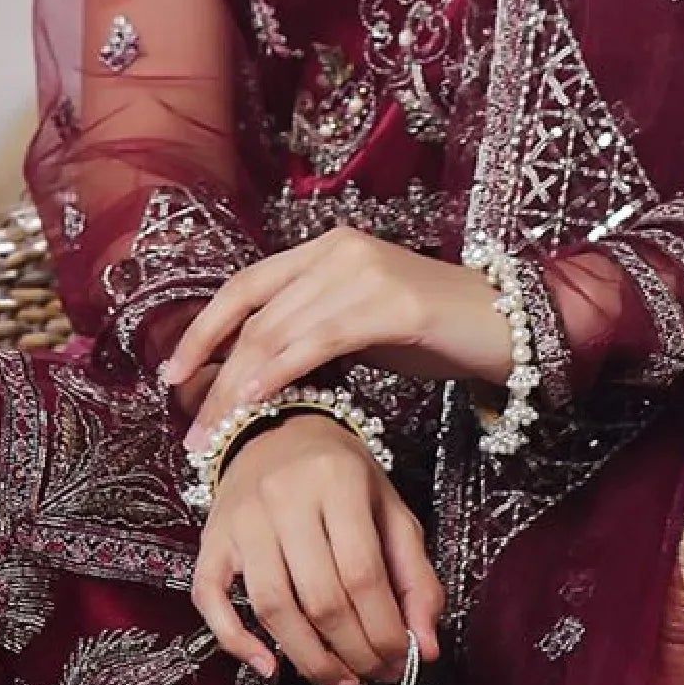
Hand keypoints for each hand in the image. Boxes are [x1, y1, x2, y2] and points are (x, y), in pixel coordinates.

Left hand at [161, 226, 509, 450]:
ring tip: (217, 433)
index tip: (172, 376)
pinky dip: (281, 374)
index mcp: (324, 251)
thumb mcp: (360, 327)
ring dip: (239, 388)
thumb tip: (253, 374)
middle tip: (191, 430)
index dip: (203, 332)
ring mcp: (365, 272)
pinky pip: (319, 341)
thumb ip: (310, 335)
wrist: (512, 326)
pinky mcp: (392, 303)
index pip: (244, 288)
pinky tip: (258, 403)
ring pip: (280, 333)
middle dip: (214, 375)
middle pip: (255, 316)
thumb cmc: (435, 331)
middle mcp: (337, 251)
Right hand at [189, 410, 443, 684]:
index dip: (383, 631)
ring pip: (272, 607)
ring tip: (339, 683)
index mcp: (337, 482)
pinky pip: (211, 598)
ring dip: (308, 659)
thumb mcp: (391, 512)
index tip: (400, 662)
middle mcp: (284, 497)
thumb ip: (416, 577)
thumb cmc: (342, 478)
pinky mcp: (210, 539)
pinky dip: (235, 641)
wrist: (277, 432)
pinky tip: (268, 667)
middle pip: (320, 598)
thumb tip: (427, 647)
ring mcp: (241, 519)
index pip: (363, 575)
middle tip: (373, 677)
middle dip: (353, 652)